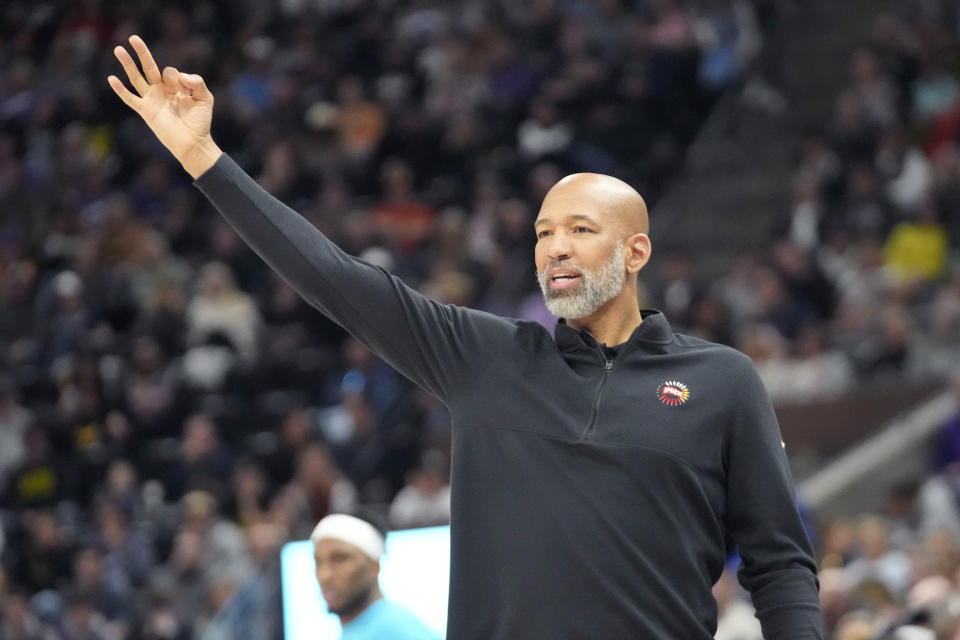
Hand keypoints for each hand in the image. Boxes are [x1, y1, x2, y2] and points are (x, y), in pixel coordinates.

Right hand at [108, 35, 221, 177]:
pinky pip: (130, 99)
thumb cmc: (200, 121)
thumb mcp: (205, 98)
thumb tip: (181, 76)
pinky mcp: (146, 111)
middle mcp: (161, 91)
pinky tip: (111, 79)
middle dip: (142, 53)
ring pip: (137, 78)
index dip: (177, 77)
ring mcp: (152, 100)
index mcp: (175, 87)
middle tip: (133, 38)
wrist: (193, 142)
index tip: (186, 89)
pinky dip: (120, 90)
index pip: (170, 71)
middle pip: (149, 67)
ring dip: (128, 64)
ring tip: (118, 49)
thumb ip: (197, 82)